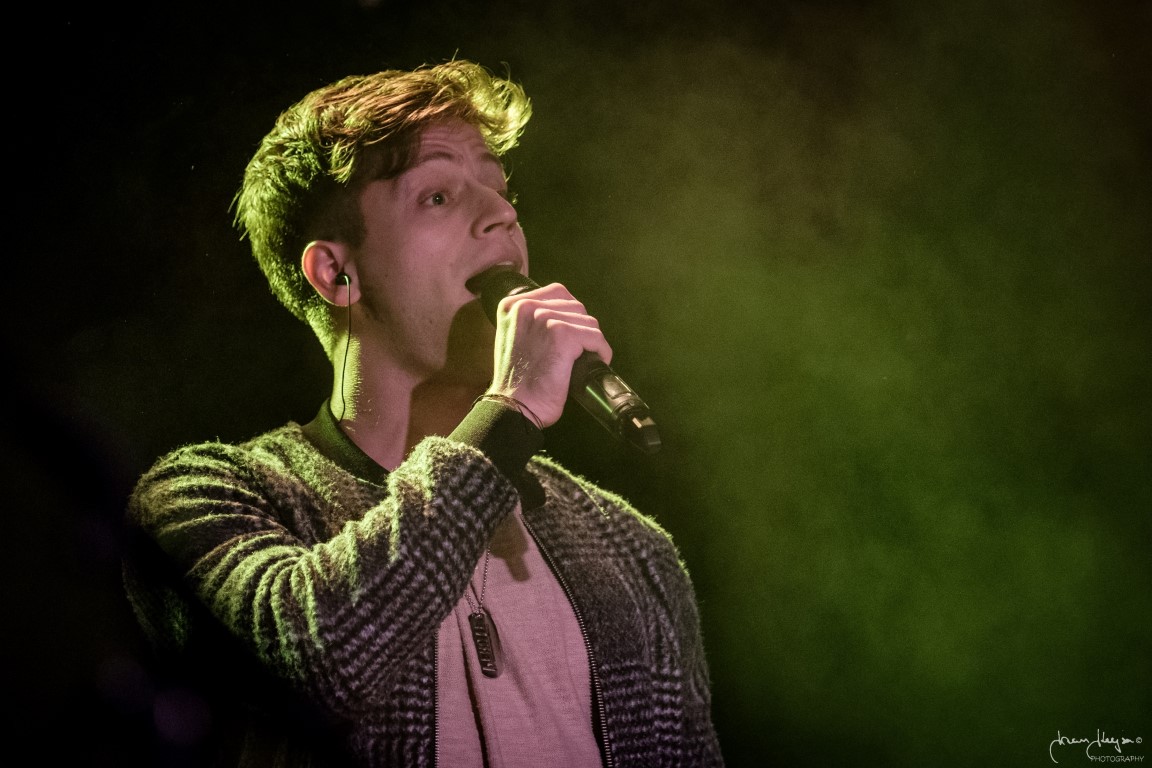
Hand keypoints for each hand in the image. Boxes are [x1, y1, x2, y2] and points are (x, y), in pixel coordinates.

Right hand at [486, 282, 612, 427]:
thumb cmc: (517, 382)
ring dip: (592, 341)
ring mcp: (544, 318)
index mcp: (511, 305)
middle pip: (575, 305)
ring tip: (585, 359)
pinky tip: (596, 361)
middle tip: (579, 351)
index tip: (572, 335)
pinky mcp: (561, 334)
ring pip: (587, 321)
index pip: (557, 292)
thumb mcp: (514, 339)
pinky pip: (595, 336)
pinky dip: (601, 350)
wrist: (514, 407)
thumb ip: (530, 322)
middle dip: (582, 329)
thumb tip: (563, 316)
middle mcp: (525, 306)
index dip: (570, 314)